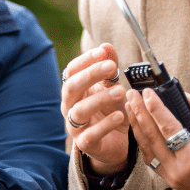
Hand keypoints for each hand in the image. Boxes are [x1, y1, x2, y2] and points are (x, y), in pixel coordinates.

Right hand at [61, 44, 129, 174]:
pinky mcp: (85, 144)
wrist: (115, 142)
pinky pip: (91, 134)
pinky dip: (105, 124)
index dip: (85, 60)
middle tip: (111, 67)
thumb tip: (106, 46)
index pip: (72, 71)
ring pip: (80, 111)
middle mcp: (70, 107)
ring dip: (100, 99)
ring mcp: (75, 126)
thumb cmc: (109, 110)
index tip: (102, 52)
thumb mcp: (112, 87)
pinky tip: (119, 116)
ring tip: (120, 91)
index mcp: (74, 90)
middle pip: (72, 87)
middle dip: (90, 75)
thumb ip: (109, 68)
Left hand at [125, 88, 189, 189]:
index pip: (168, 129)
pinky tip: (138, 124)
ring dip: (137, 126)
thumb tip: (180, 94)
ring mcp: (173, 179)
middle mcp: (179, 173)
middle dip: (140, 113)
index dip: (156, 108)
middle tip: (131, 94)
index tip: (147, 92)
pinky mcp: (171, 180)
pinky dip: (144, 140)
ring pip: (147, 149)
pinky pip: (152, 158)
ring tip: (129, 105)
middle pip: (152, 138)